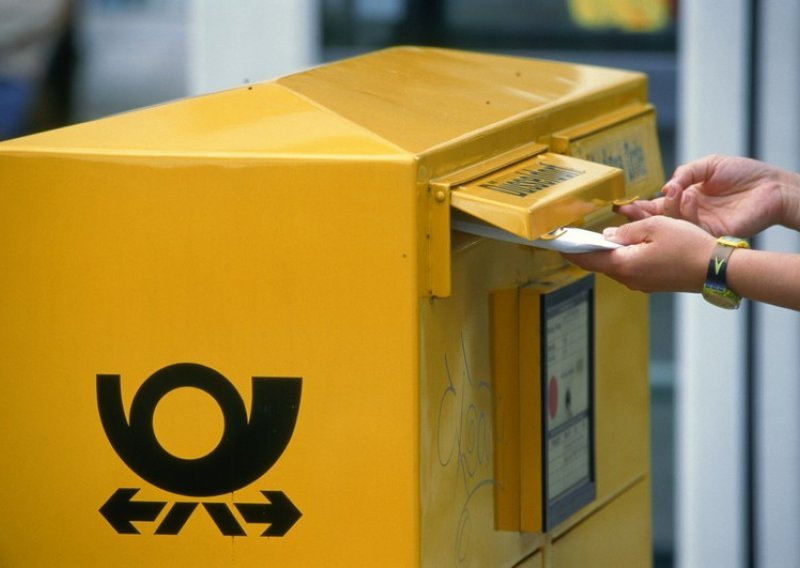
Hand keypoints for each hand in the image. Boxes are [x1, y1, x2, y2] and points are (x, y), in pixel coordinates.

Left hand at [563, 216, 715, 292]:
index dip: (570, 250)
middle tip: (575, 236)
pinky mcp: (652, 283)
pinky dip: (623, 257)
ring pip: (616, 266)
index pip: (588, 259)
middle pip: (600, 263)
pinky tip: (626, 245)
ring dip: (607, 253)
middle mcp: (629, 279)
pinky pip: (630, 268)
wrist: (716, 269)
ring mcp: (641, 284)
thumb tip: (607, 237)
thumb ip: (626, 231)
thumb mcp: (655, 227)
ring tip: (599, 237)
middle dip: (588, 250)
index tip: (556, 244)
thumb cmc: (689, 246)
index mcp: (625, 265)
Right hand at [615, 155, 797, 236]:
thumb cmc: (744, 173)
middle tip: (627, 210)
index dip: (639, 207)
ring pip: (671, 225)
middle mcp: (689, 215)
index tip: (622, 205)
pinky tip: (690, 197)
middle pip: (658, 221)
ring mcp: (699, 226)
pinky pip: (691, 228)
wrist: (771, 186)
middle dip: (640, 216)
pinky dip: (687, 212)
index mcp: (686, 198)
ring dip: (668, 208)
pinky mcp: (710, 233)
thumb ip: (685, 173)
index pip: (657, 206)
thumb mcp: (708, 164)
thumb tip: (665, 188)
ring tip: (673, 192)